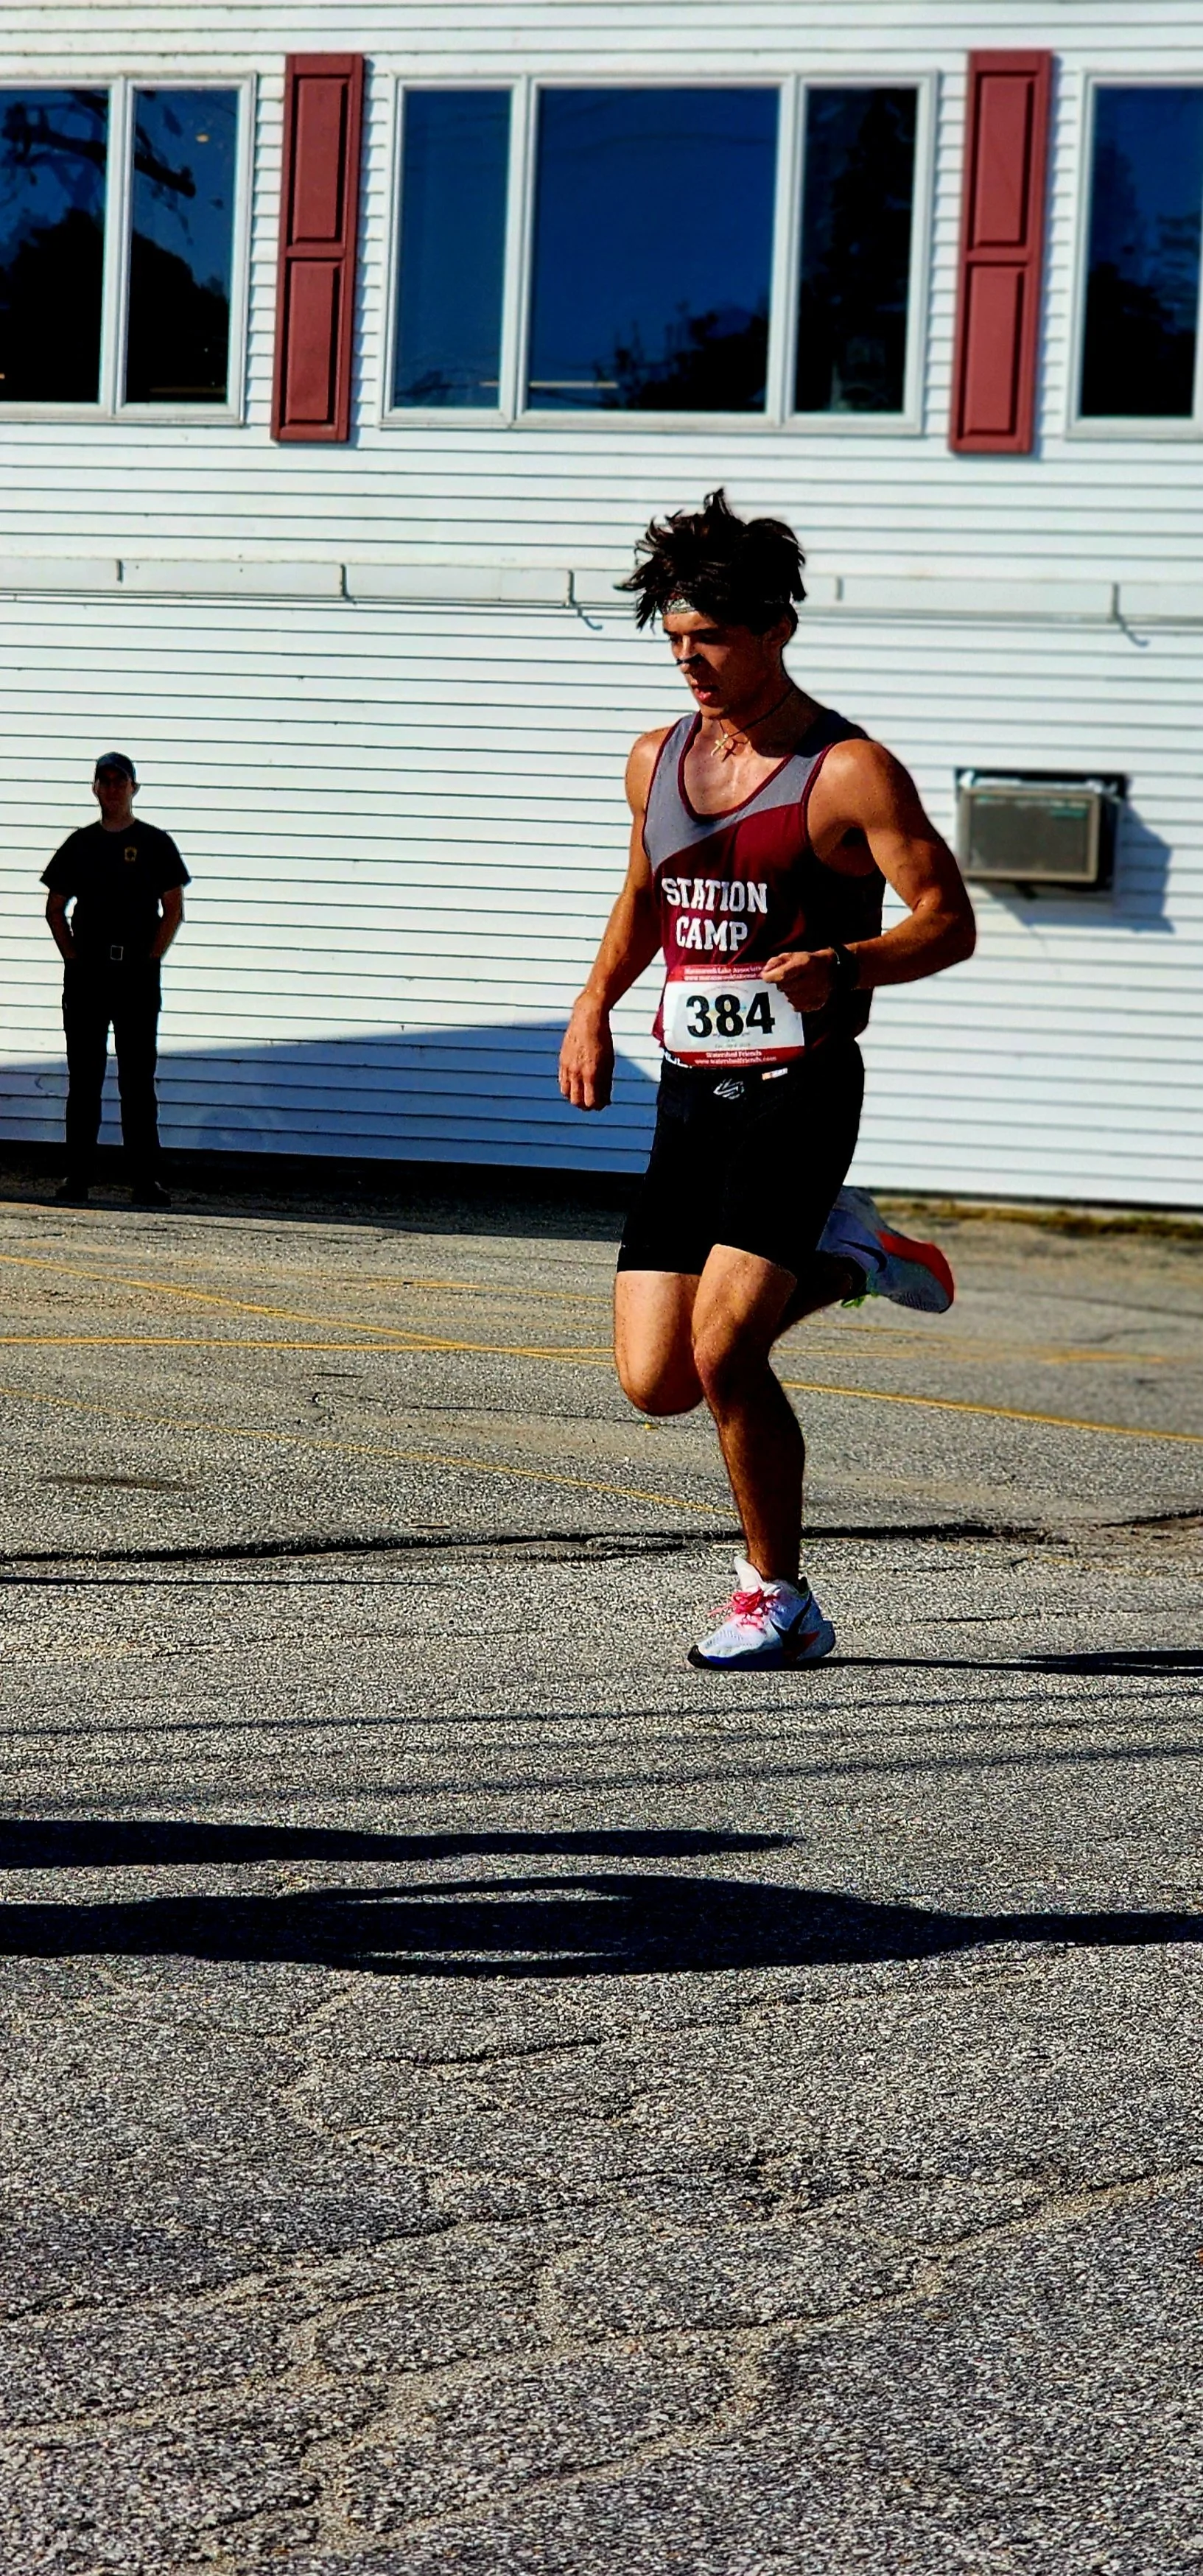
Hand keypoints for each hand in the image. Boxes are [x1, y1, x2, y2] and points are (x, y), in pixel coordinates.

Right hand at [558, 997, 614, 1111]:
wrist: (587, 1018)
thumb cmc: (602, 1039)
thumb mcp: (608, 1062)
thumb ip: (606, 1083)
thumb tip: (606, 1101)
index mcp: (591, 1073)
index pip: (592, 1102)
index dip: (598, 1106)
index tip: (603, 1104)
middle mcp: (577, 1072)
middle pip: (577, 1102)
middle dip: (586, 1106)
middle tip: (594, 1102)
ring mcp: (567, 1067)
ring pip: (567, 1094)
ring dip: (576, 1098)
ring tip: (585, 1094)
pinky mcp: (561, 1061)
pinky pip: (562, 1082)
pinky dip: (570, 1087)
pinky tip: (578, 1084)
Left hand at [763, 948, 836, 1009]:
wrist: (831, 971)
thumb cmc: (807, 962)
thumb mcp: (792, 955)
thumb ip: (776, 962)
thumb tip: (765, 972)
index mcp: (805, 963)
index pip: (783, 974)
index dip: (771, 977)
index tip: (765, 977)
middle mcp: (812, 979)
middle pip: (784, 987)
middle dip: (781, 983)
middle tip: (786, 978)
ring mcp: (815, 994)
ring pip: (789, 998)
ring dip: (788, 992)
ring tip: (795, 985)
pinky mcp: (816, 1004)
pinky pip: (795, 1006)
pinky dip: (794, 1000)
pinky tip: (800, 993)